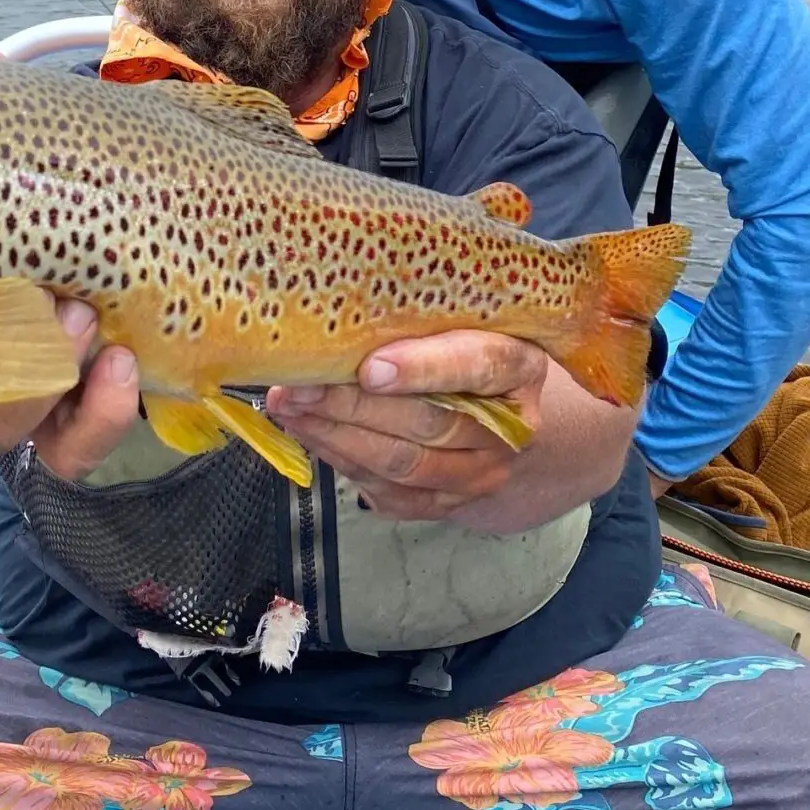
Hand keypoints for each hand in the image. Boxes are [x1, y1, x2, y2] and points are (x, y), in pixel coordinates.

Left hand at [267, 332, 548, 521]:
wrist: (504, 425)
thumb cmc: (471, 354)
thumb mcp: (468, 323)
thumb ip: (424, 319)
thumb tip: (343, 305)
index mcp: (519, 366)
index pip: (478, 365)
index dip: (424, 368)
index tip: (370, 368)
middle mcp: (508, 428)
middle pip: (427, 422)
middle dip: (353, 406)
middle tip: (300, 387)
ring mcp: (480, 473)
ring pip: (403, 464)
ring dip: (337, 437)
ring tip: (291, 410)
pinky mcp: (447, 504)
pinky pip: (389, 492)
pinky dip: (342, 462)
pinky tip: (309, 434)